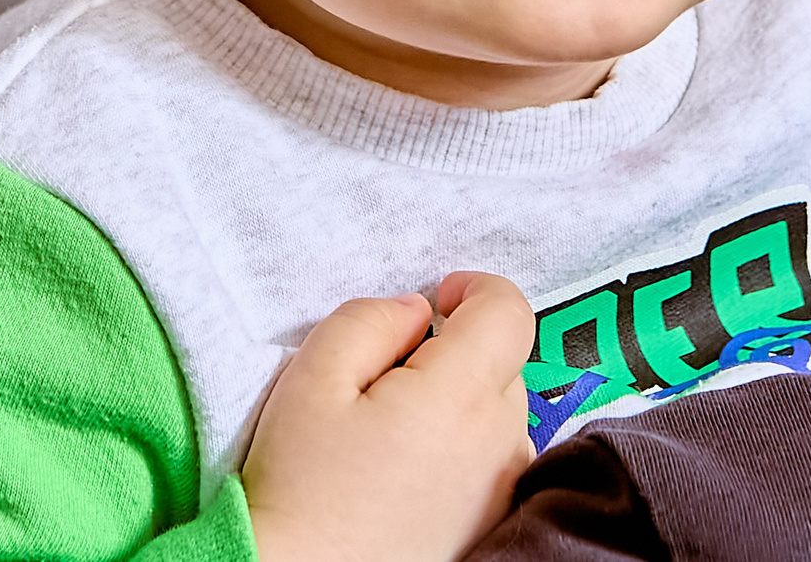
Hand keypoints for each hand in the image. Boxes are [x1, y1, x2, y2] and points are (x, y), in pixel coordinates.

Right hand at [243, 271, 536, 561]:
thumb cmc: (300, 489)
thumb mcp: (313, 378)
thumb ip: (370, 320)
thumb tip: (414, 311)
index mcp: (460, 396)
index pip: (510, 313)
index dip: (476, 289)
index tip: (439, 297)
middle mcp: (498, 442)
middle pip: (502, 361)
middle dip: (455, 349)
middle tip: (385, 378)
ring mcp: (500, 488)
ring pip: (497, 411)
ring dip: (458, 400)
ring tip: (390, 433)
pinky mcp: (489, 521)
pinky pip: (491, 458)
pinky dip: (460, 446)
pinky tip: (406, 469)